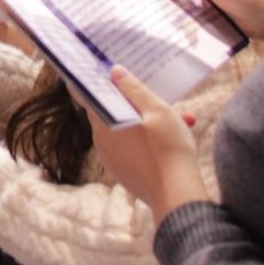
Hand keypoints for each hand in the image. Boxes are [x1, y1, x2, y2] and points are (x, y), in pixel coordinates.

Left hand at [82, 67, 207, 221]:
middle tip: (150, 92)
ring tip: (176, 117)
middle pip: (110, 113)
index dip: (89, 82)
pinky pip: (131, 148)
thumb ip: (134, 89)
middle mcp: (102, 142)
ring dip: (144, 122)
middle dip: (131, 102)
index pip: (86, 96)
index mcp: (104, 124)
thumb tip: (114, 72)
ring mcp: (112, 160)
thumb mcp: (157, 110)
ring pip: (124, 131)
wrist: (177, 196)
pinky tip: (170, 138)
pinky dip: (146, 140)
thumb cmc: (168, 149)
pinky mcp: (123, 172)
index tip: (91, 69)